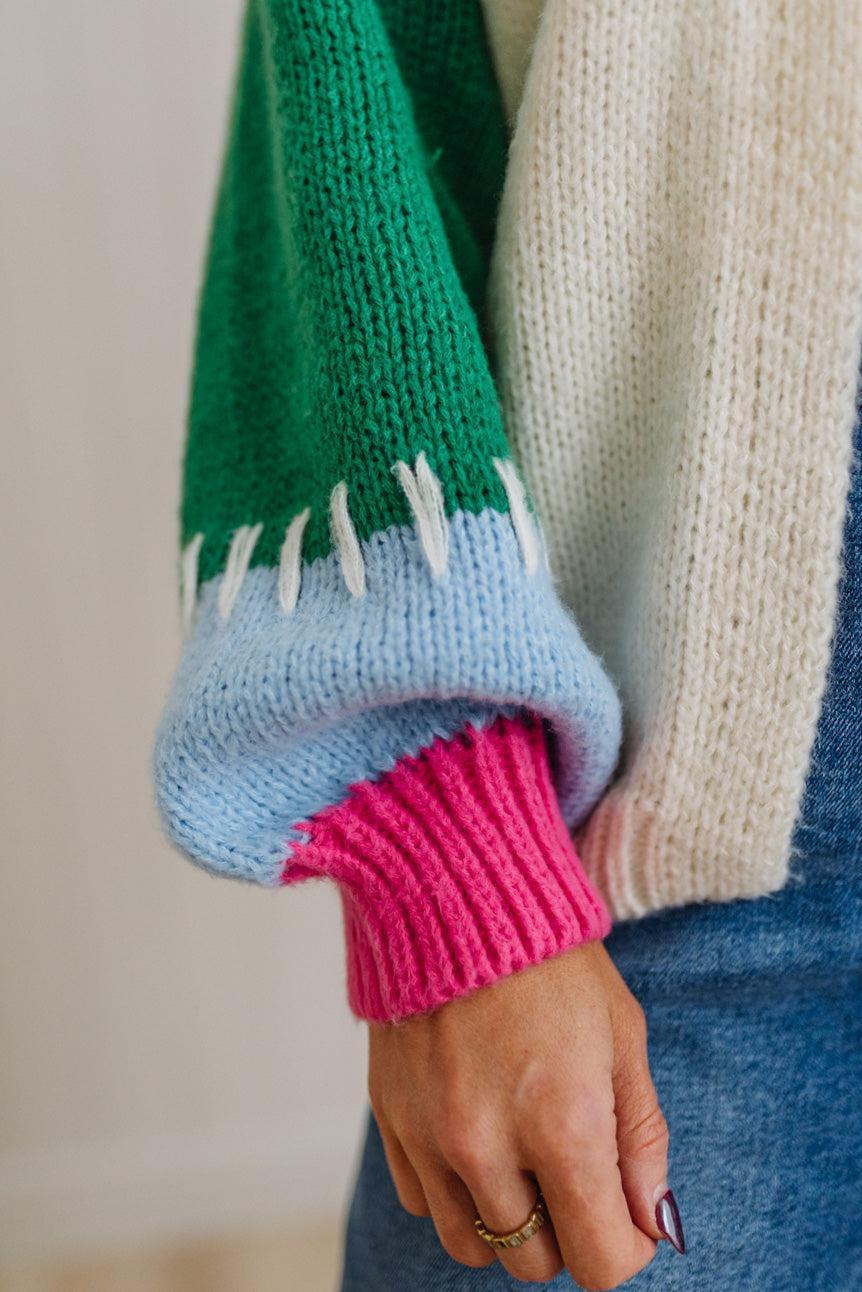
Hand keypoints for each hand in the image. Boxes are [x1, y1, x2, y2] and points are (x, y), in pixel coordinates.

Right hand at [368, 941, 674, 1289]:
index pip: (601, 1264)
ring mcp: (430, 1136)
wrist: (457, 893)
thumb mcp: (623, 1037)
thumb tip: (654, 1223)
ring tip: (522, 1157)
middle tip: (573, 1169)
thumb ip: (641, 1139)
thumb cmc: (552, 961)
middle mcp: (488, 1146)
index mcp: (563, 1126)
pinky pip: (423, 1201)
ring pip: (472, 1246)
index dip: (626, 1248)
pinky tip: (474, 1132)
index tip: (627, 1215)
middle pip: (534, 1263)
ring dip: (507, 1220)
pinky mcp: (390, 1119)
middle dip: (566, 1231)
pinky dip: (453, 1188)